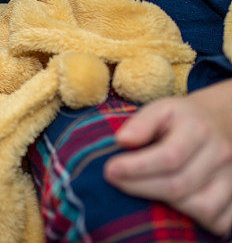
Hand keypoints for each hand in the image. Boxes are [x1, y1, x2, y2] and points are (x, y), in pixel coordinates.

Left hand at [104, 82, 231, 235]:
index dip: (136, 168)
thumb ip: (140, 123)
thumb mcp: (159, 110)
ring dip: (168, 206)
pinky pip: (220, 222)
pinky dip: (197, 221)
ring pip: (202, 207)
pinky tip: (175, 207)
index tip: (110, 170)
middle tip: (115, 181)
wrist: (216, 124)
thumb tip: (122, 140)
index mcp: (198, 129)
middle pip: (180, 185)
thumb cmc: (179, 120)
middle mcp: (221, 154)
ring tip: (146, 191)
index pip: (169, 157)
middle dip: (141, 187)